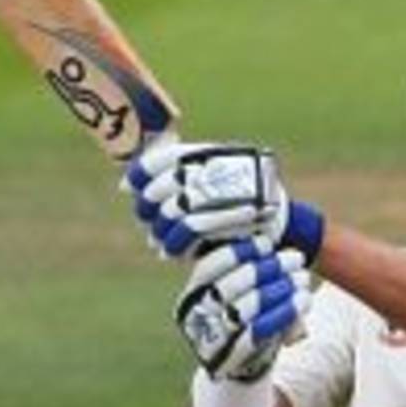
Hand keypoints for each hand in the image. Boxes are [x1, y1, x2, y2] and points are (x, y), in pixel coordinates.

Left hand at [126, 138, 324, 262]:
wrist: (279, 227)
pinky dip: (173, 244)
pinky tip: (170, 251)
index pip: (167, 155)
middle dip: (150, 205)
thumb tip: (126, 185)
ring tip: (159, 240)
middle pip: (167, 185)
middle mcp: (218, 170)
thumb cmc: (235, 206)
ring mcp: (223, 194)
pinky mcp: (228, 220)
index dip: (142, 171)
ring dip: (160, 229)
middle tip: (149, 219)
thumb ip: (171, 180)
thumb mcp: (207, 183)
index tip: (129, 187)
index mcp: (211, 155)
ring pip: (173, 210)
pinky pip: (188, 232)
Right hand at [174, 239, 311, 380]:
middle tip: (296, 257)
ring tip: (302, 277)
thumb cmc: (242, 318)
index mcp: (191, 295)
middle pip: (228, 287)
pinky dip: (283, 314)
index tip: (267, 242)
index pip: (209, 267)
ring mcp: (210, 341)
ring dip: (277, 290)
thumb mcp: (238, 293)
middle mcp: (194, 317)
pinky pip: (259, 332)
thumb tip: (269, 236)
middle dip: (265, 269)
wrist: (241, 367)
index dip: (238, 252)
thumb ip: (246, 270)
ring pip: (244, 309)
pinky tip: (303, 300)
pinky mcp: (232, 359)